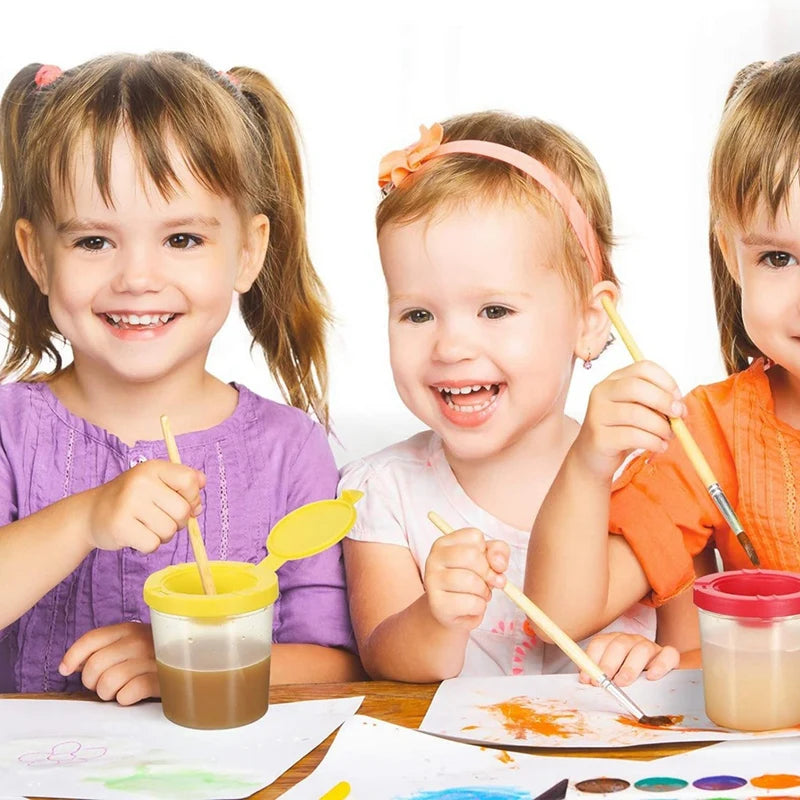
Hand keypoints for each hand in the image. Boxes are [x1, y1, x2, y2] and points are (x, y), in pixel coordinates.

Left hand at [58, 622, 159, 704]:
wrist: (196, 662)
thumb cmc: (154, 656)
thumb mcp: (131, 644)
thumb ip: (104, 648)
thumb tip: (69, 666)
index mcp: (131, 629)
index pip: (92, 639)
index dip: (73, 656)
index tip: (65, 670)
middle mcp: (141, 641)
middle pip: (95, 666)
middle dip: (91, 682)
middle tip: (102, 685)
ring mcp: (153, 660)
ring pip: (108, 682)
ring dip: (108, 693)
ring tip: (118, 692)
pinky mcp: (164, 680)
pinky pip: (128, 694)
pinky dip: (124, 699)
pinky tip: (133, 695)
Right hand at [86, 460, 205, 552]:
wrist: (91, 513)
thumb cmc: (131, 497)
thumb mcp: (156, 480)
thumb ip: (183, 479)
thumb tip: (203, 483)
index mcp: (153, 468)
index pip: (190, 481)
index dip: (193, 497)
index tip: (183, 502)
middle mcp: (140, 482)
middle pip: (183, 511)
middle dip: (179, 521)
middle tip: (161, 518)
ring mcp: (129, 504)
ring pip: (170, 530)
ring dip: (163, 535)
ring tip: (147, 526)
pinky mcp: (120, 527)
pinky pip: (153, 544)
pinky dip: (149, 545)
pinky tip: (137, 535)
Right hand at [424, 528, 508, 630]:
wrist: (451, 612)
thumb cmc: (471, 581)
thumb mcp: (487, 561)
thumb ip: (498, 552)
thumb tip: (498, 564)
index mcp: (445, 543)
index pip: (475, 537)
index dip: (488, 552)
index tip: (485, 563)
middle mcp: (434, 558)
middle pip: (472, 556)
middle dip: (488, 573)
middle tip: (487, 583)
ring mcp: (432, 581)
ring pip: (471, 580)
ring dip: (484, 591)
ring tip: (480, 595)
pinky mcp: (437, 604)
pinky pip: (471, 603)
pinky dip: (480, 607)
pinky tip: (472, 607)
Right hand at [572, 361, 685, 480]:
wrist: (593, 455)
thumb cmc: (620, 430)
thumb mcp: (638, 410)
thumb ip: (656, 403)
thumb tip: (679, 407)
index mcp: (614, 380)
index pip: (643, 368)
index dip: (666, 381)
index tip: (678, 398)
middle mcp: (602, 392)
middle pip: (636, 386)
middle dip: (664, 401)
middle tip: (678, 416)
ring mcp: (597, 414)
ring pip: (636, 413)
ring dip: (661, 427)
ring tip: (668, 436)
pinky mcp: (600, 436)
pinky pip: (632, 436)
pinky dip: (653, 442)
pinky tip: (659, 446)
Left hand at [581, 632, 678, 686]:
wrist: (659, 674)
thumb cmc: (630, 676)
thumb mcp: (612, 674)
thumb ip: (600, 675)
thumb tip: (586, 680)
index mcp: (613, 642)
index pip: (600, 643)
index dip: (591, 660)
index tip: (587, 678)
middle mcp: (631, 641)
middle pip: (619, 645)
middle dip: (608, 664)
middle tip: (603, 681)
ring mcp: (650, 646)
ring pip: (642, 649)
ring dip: (630, 667)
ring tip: (622, 682)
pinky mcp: (668, 655)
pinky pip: (668, 654)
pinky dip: (660, 665)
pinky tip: (652, 676)